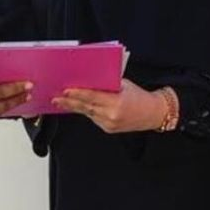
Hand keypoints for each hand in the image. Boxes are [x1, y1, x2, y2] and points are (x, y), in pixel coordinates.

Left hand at [51, 79, 167, 133]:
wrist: (153, 113)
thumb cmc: (138, 95)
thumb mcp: (124, 84)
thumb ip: (107, 84)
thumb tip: (87, 79)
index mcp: (116, 102)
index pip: (92, 97)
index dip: (77, 94)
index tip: (65, 91)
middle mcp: (112, 115)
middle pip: (86, 107)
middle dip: (69, 102)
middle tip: (56, 98)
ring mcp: (110, 124)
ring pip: (87, 113)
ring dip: (74, 107)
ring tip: (61, 102)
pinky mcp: (109, 129)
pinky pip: (93, 118)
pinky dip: (86, 112)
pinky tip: (76, 107)